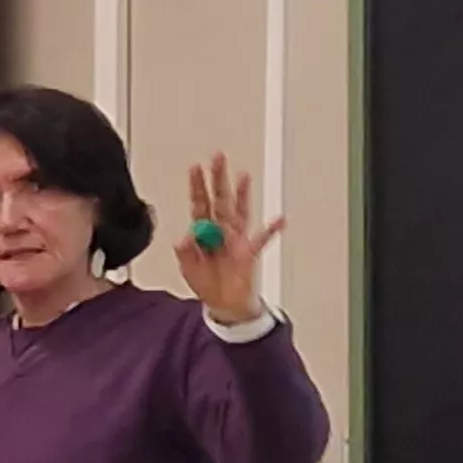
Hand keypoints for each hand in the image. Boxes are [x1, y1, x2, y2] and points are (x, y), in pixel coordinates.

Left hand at [173, 153, 285, 326]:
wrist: (225, 305)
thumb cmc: (207, 283)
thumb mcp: (188, 269)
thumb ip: (185, 253)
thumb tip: (183, 238)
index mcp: (204, 232)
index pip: (200, 203)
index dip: (197, 186)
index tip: (195, 168)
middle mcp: (221, 230)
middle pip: (220, 199)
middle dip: (219, 178)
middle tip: (218, 157)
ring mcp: (236, 238)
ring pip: (239, 211)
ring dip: (241, 194)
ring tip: (244, 176)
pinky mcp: (249, 251)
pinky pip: (262, 238)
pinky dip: (272, 229)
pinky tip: (280, 219)